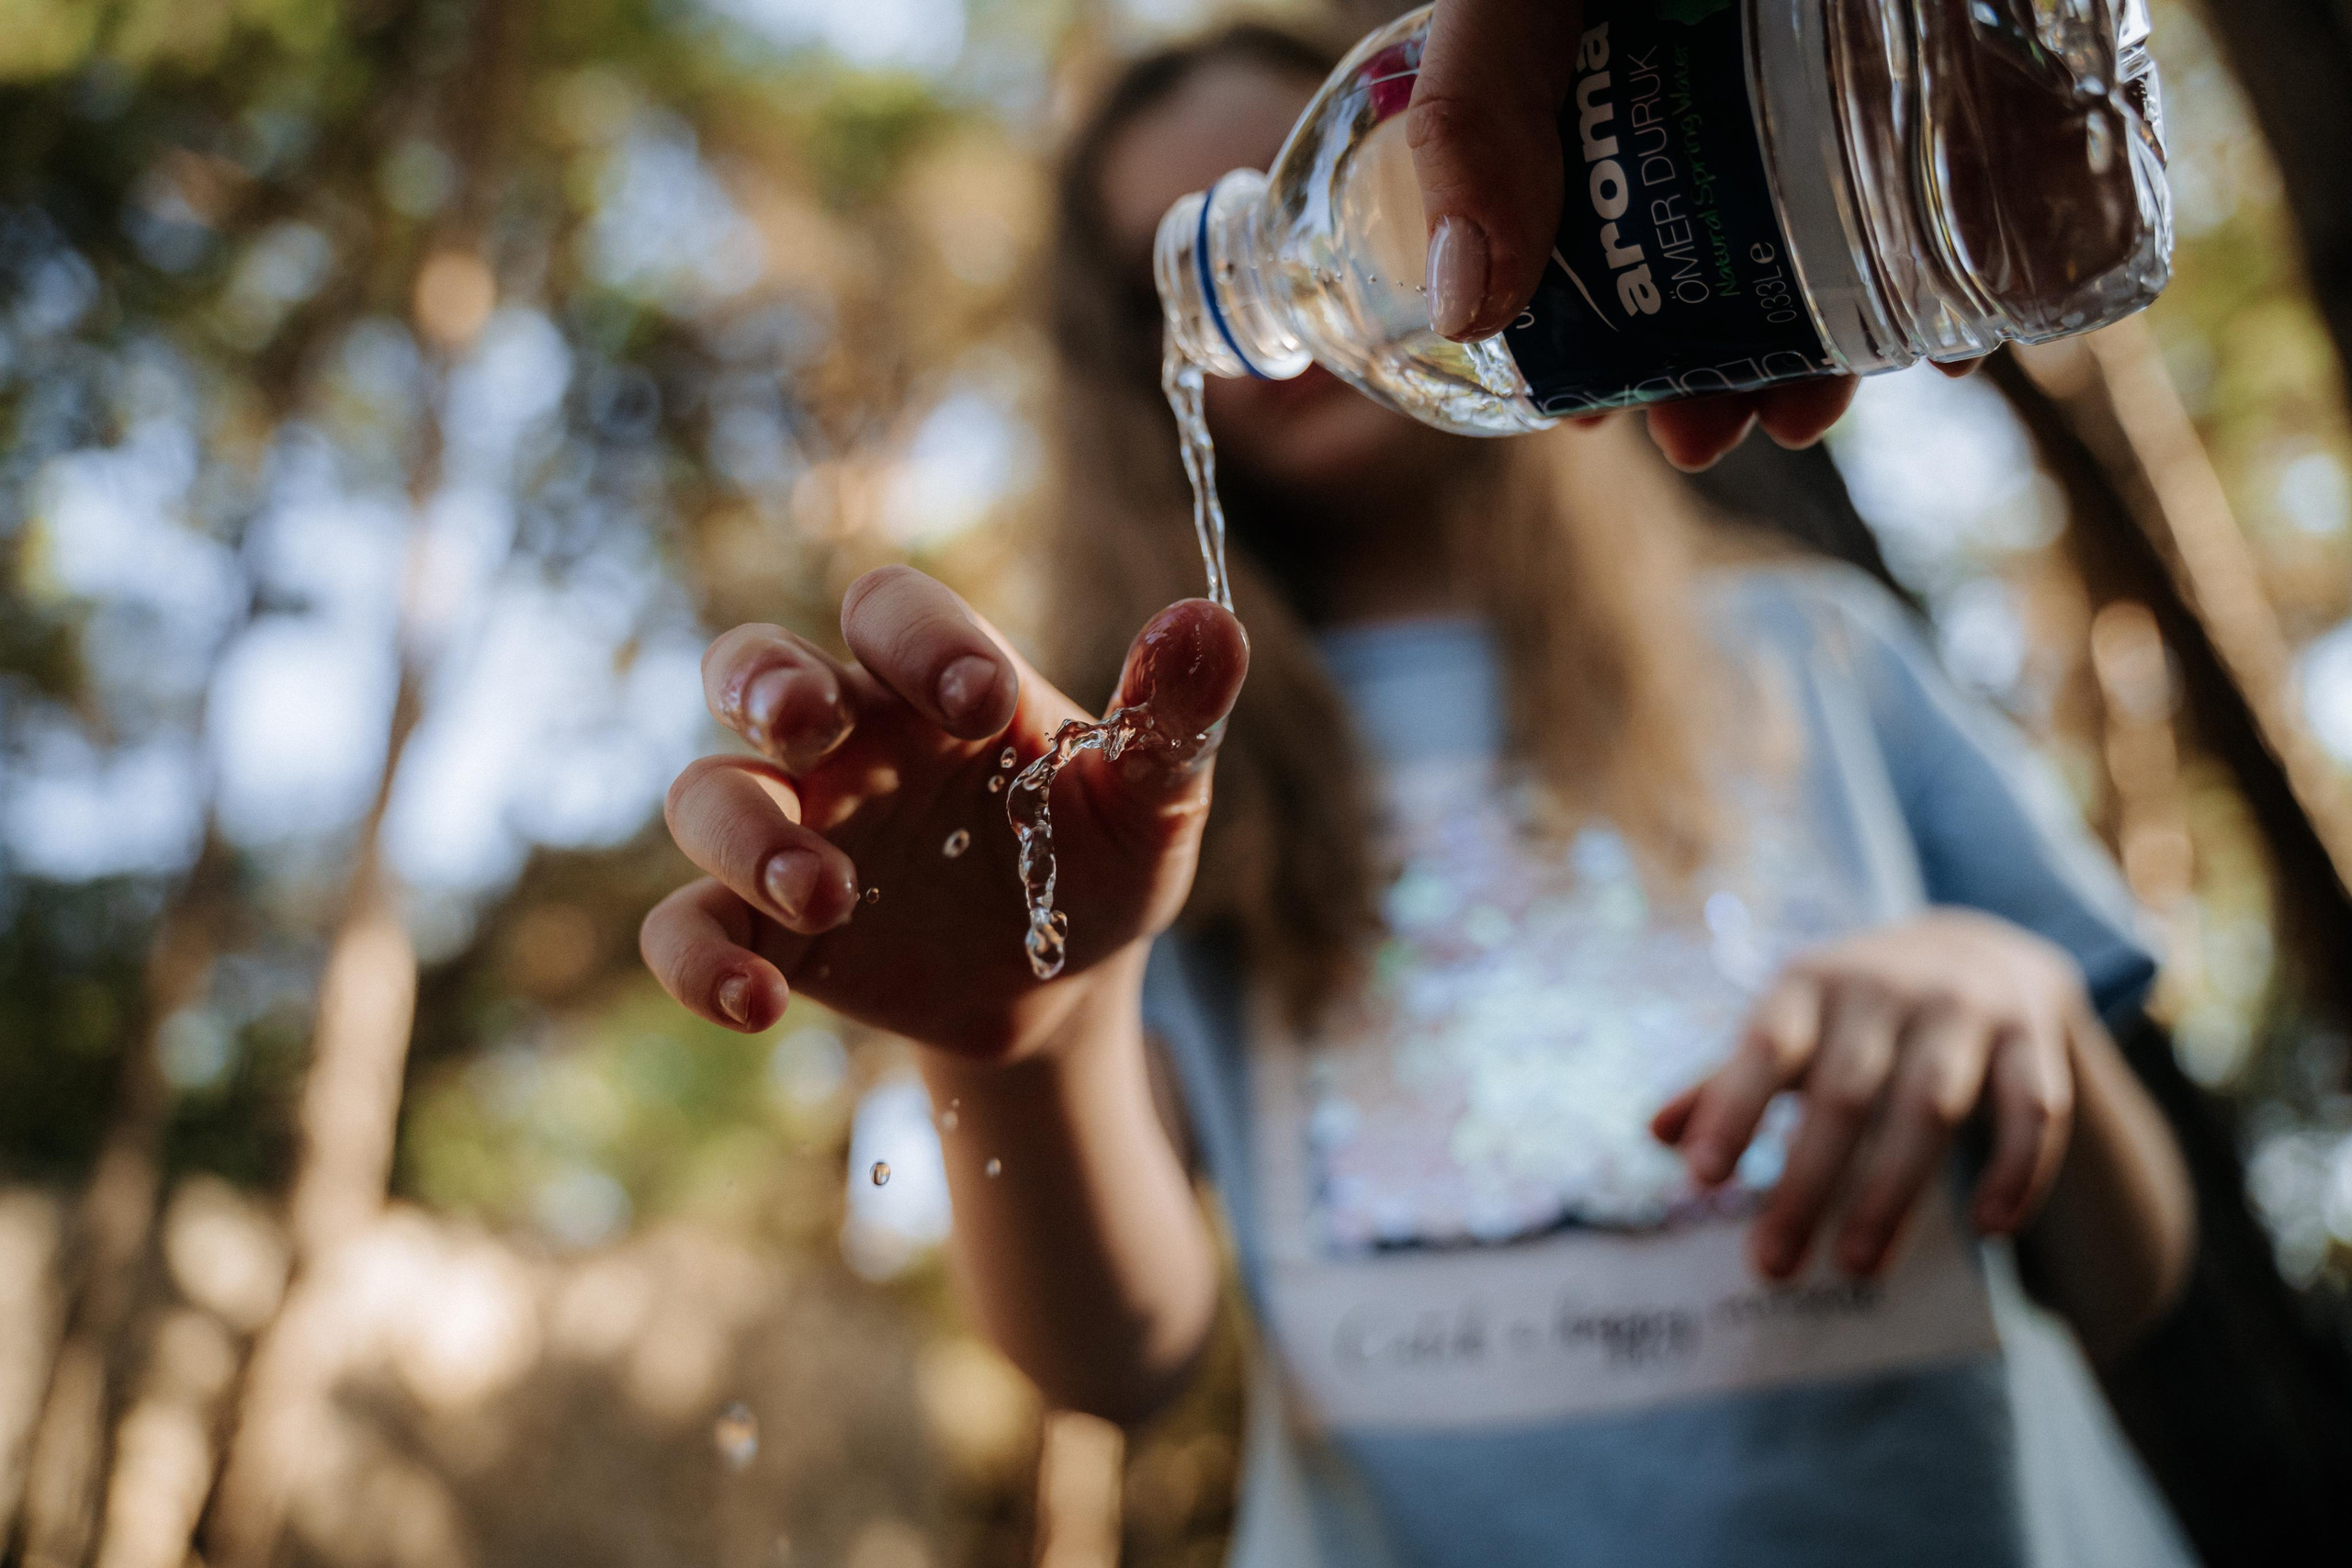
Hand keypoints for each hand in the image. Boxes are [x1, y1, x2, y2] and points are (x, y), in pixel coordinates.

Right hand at [639, 567, 1247, 1060]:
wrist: (1064, 985)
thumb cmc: (1101, 858)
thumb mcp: (1153, 795)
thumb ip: (1173, 715)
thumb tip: (1211, 622)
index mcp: (933, 682)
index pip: (890, 610)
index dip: (921, 641)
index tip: (983, 706)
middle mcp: (844, 739)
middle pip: (750, 666)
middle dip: (763, 684)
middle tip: (811, 726)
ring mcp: (793, 829)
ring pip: (706, 794)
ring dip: (749, 837)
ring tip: (831, 896)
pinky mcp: (763, 929)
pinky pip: (683, 929)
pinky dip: (702, 963)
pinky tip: (759, 1004)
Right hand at [1406, 0, 1982, 468]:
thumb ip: (1476, 116)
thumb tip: (1466, 310)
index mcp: (1619, 89)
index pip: (1593, 246)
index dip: (1588, 347)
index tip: (1591, 420)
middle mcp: (1735, 98)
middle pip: (1722, 273)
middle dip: (1713, 380)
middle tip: (1706, 441)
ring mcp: (1861, 90)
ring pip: (1847, 259)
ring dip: (1827, 361)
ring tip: (1809, 416)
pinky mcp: (1983, 73)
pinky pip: (1988, 201)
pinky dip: (1982, 286)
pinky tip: (1962, 348)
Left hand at [1651, 909, 2087, 1280]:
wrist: (1977, 945)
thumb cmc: (1852, 1011)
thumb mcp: (1788, 1024)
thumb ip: (1727, 1081)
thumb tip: (1657, 1134)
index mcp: (1809, 984)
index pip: (1765, 1046)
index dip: (1733, 1108)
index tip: (1702, 1180)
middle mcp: (1884, 989)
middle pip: (1844, 1094)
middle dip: (1807, 1183)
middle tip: (1772, 1266)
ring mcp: (1964, 1011)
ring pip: (1930, 1108)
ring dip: (1892, 1192)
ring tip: (1856, 1267)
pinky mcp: (2033, 1039)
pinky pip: (2033, 1110)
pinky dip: (2013, 1170)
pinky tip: (1985, 1231)